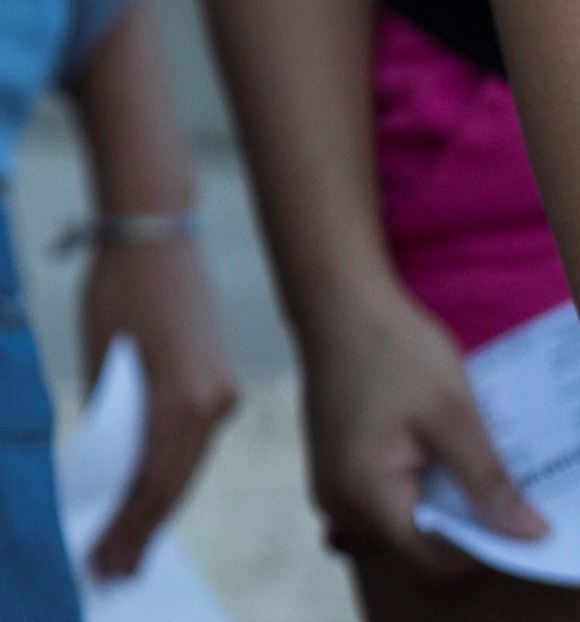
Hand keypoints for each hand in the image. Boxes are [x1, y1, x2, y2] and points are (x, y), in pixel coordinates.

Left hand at [76, 232, 244, 574]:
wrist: (155, 232)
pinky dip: (169, 470)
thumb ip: (110, 415)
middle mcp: (214, 405)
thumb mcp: (99, 355)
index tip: (104, 562)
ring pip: (185, 465)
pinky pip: (192, 441)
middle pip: (174, 484)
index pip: (152, 485)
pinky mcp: (220, 384)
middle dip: (141, 531)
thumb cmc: (113, 287)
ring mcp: (223, 396)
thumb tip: (108, 470)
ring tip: (124, 546)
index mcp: (181, 399)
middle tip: (113, 572)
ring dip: (156, 506)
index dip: (127, 529)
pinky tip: (148, 497)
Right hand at [302, 272, 538, 570]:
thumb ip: (489, 483)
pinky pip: (385, 499)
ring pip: (403, 523)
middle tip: (499, 487)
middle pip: (417, 546)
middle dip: (464, 525)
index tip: (518, 518)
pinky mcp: (334, 467)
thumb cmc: (393, 351)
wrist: (336, 301)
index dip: (483, 547)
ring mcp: (331, 484)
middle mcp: (338, 501)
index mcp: (364, 494)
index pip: (434, 560)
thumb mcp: (454, 416)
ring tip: (468, 463)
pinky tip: (437, 452)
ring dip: (443, 505)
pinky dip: (419, 487)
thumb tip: (530, 535)